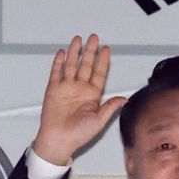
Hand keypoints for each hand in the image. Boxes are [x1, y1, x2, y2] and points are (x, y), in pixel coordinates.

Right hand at [33, 33, 127, 163]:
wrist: (59, 140)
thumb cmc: (79, 134)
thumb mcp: (99, 121)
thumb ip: (110, 107)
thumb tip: (124, 99)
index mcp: (92, 95)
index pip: (99, 74)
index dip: (103, 61)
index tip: (106, 49)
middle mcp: (80, 89)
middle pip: (86, 65)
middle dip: (90, 51)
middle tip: (94, 38)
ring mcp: (66, 88)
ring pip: (72, 65)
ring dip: (75, 52)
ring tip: (78, 39)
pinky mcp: (54, 90)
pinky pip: (56, 73)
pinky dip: (59, 62)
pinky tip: (63, 53)